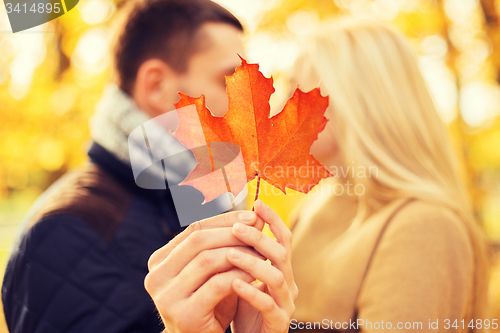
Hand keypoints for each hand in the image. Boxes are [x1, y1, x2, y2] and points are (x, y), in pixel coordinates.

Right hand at [145, 210, 264, 332]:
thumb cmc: (211, 304)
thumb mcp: (216, 270)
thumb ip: (228, 243)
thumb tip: (256, 215)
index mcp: (159, 261)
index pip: (194, 229)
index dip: (224, 220)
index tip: (251, 216)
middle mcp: (155, 276)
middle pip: (198, 241)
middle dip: (232, 233)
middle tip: (258, 231)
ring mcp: (166, 296)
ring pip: (207, 260)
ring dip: (238, 253)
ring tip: (260, 252)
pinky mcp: (184, 314)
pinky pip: (217, 285)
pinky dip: (239, 275)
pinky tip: (255, 274)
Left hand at [230, 200, 297, 332]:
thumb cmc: (244, 308)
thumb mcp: (242, 276)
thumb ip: (241, 254)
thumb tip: (227, 222)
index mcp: (281, 270)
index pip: (283, 239)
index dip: (273, 220)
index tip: (257, 202)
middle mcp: (288, 284)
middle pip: (281, 253)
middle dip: (259, 237)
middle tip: (237, 227)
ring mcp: (285, 304)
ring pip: (276, 277)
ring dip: (253, 262)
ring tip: (230, 254)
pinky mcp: (278, 323)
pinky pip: (268, 305)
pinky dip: (251, 292)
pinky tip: (233, 284)